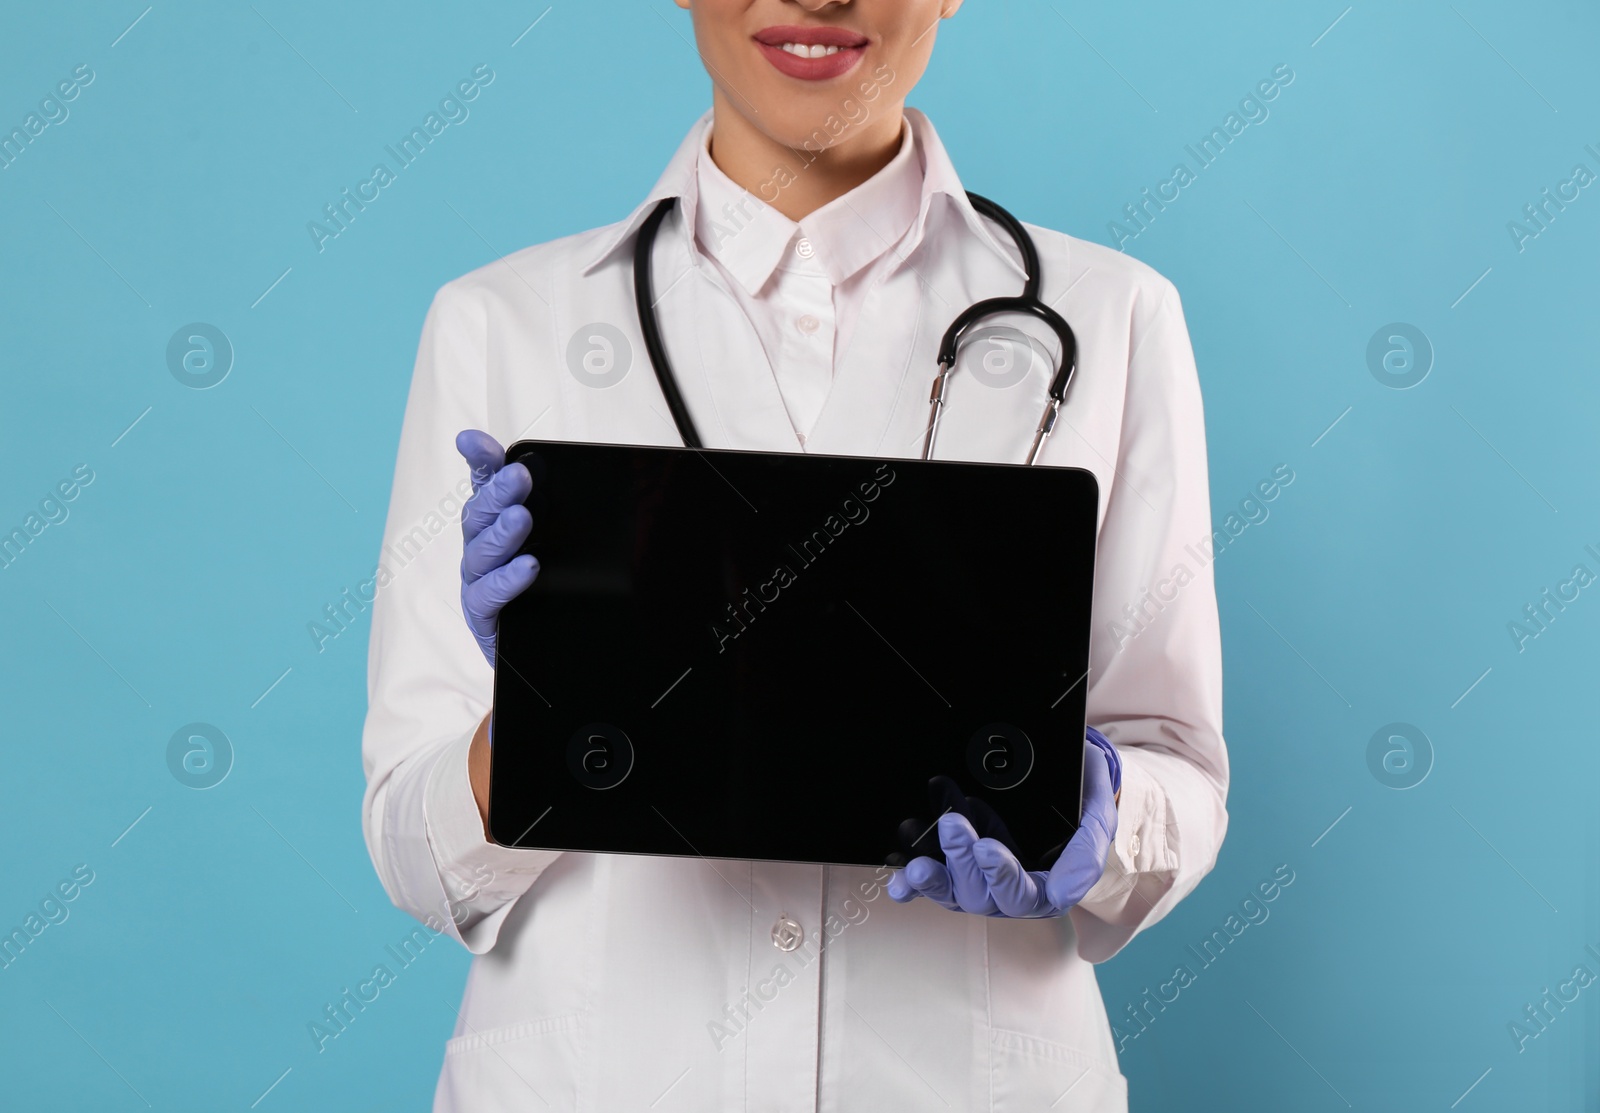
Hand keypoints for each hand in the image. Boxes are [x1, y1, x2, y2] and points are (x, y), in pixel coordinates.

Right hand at [456, 430, 539, 665]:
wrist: (550, 646)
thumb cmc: (549, 588)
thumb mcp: (562, 541)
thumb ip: (562, 509)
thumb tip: (586, 473)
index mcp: (496, 522)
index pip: (484, 485)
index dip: (479, 462)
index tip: (472, 441)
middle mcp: (482, 548)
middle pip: (480, 514)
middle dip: (498, 494)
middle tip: (519, 477)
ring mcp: (479, 581)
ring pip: (481, 553)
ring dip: (502, 533)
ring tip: (521, 518)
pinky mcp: (483, 615)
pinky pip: (487, 596)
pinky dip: (507, 580)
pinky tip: (528, 567)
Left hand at [887, 728, 1120, 917]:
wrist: (1065, 767)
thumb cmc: (1082, 796)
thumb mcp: (1095, 818)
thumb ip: (1084, 856)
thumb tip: (1062, 895)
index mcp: (1047, 886)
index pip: (1022, 897)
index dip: (1002, 876)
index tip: (987, 847)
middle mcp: (1009, 889)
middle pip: (981, 896)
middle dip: (963, 863)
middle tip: (953, 824)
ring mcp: (979, 877)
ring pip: (953, 891)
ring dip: (932, 878)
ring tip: (917, 860)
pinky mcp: (956, 864)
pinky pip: (932, 882)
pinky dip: (912, 885)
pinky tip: (899, 881)